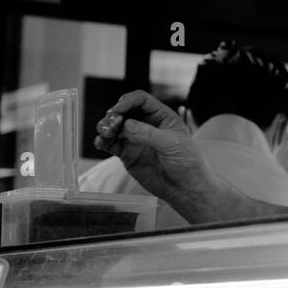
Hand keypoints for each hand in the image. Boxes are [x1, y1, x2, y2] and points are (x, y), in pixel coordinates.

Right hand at [94, 90, 212, 214]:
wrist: (184, 188)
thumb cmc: (186, 162)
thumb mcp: (172, 144)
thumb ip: (148, 134)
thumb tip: (125, 125)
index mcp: (161, 116)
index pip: (140, 100)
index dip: (128, 101)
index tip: (118, 109)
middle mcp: (146, 124)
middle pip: (124, 111)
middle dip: (114, 114)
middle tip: (111, 125)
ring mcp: (135, 139)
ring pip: (114, 127)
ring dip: (106, 127)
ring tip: (105, 134)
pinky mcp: (127, 154)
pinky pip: (111, 144)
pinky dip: (103, 141)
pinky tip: (101, 143)